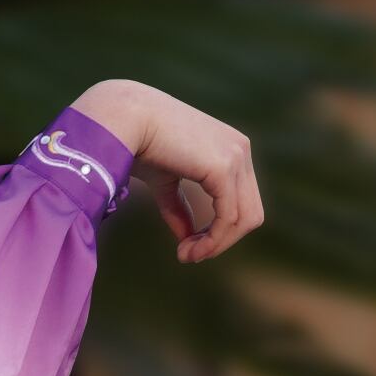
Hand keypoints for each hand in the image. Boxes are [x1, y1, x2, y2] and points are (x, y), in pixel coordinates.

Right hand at [70, 79, 263, 264]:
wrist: (125, 119)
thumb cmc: (136, 143)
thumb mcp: (163, 180)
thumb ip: (178, 206)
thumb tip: (186, 238)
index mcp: (230, 149)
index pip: (242, 201)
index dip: (220, 230)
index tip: (188, 246)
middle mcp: (240, 150)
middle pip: (250, 213)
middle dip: (221, 241)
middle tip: (189, 256)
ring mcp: (236, 157)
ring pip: (244, 219)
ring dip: (215, 245)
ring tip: (186, 255)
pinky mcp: (224, 167)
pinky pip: (229, 217)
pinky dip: (212, 239)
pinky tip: (189, 248)